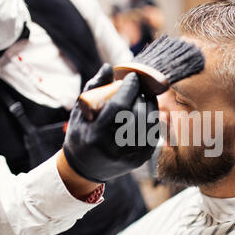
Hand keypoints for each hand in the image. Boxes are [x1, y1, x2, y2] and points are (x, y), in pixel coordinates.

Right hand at [63, 63, 158, 182]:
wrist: (85, 167)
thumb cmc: (82, 133)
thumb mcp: (81, 112)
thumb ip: (94, 89)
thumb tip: (109, 67)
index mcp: (96, 135)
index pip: (119, 107)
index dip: (129, 89)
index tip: (133, 77)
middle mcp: (114, 148)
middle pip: (138, 115)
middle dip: (141, 96)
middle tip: (139, 86)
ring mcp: (129, 156)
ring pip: (149, 124)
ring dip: (150, 106)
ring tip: (143, 97)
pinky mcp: (140, 160)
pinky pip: (153, 134)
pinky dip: (152, 119)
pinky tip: (146, 111)